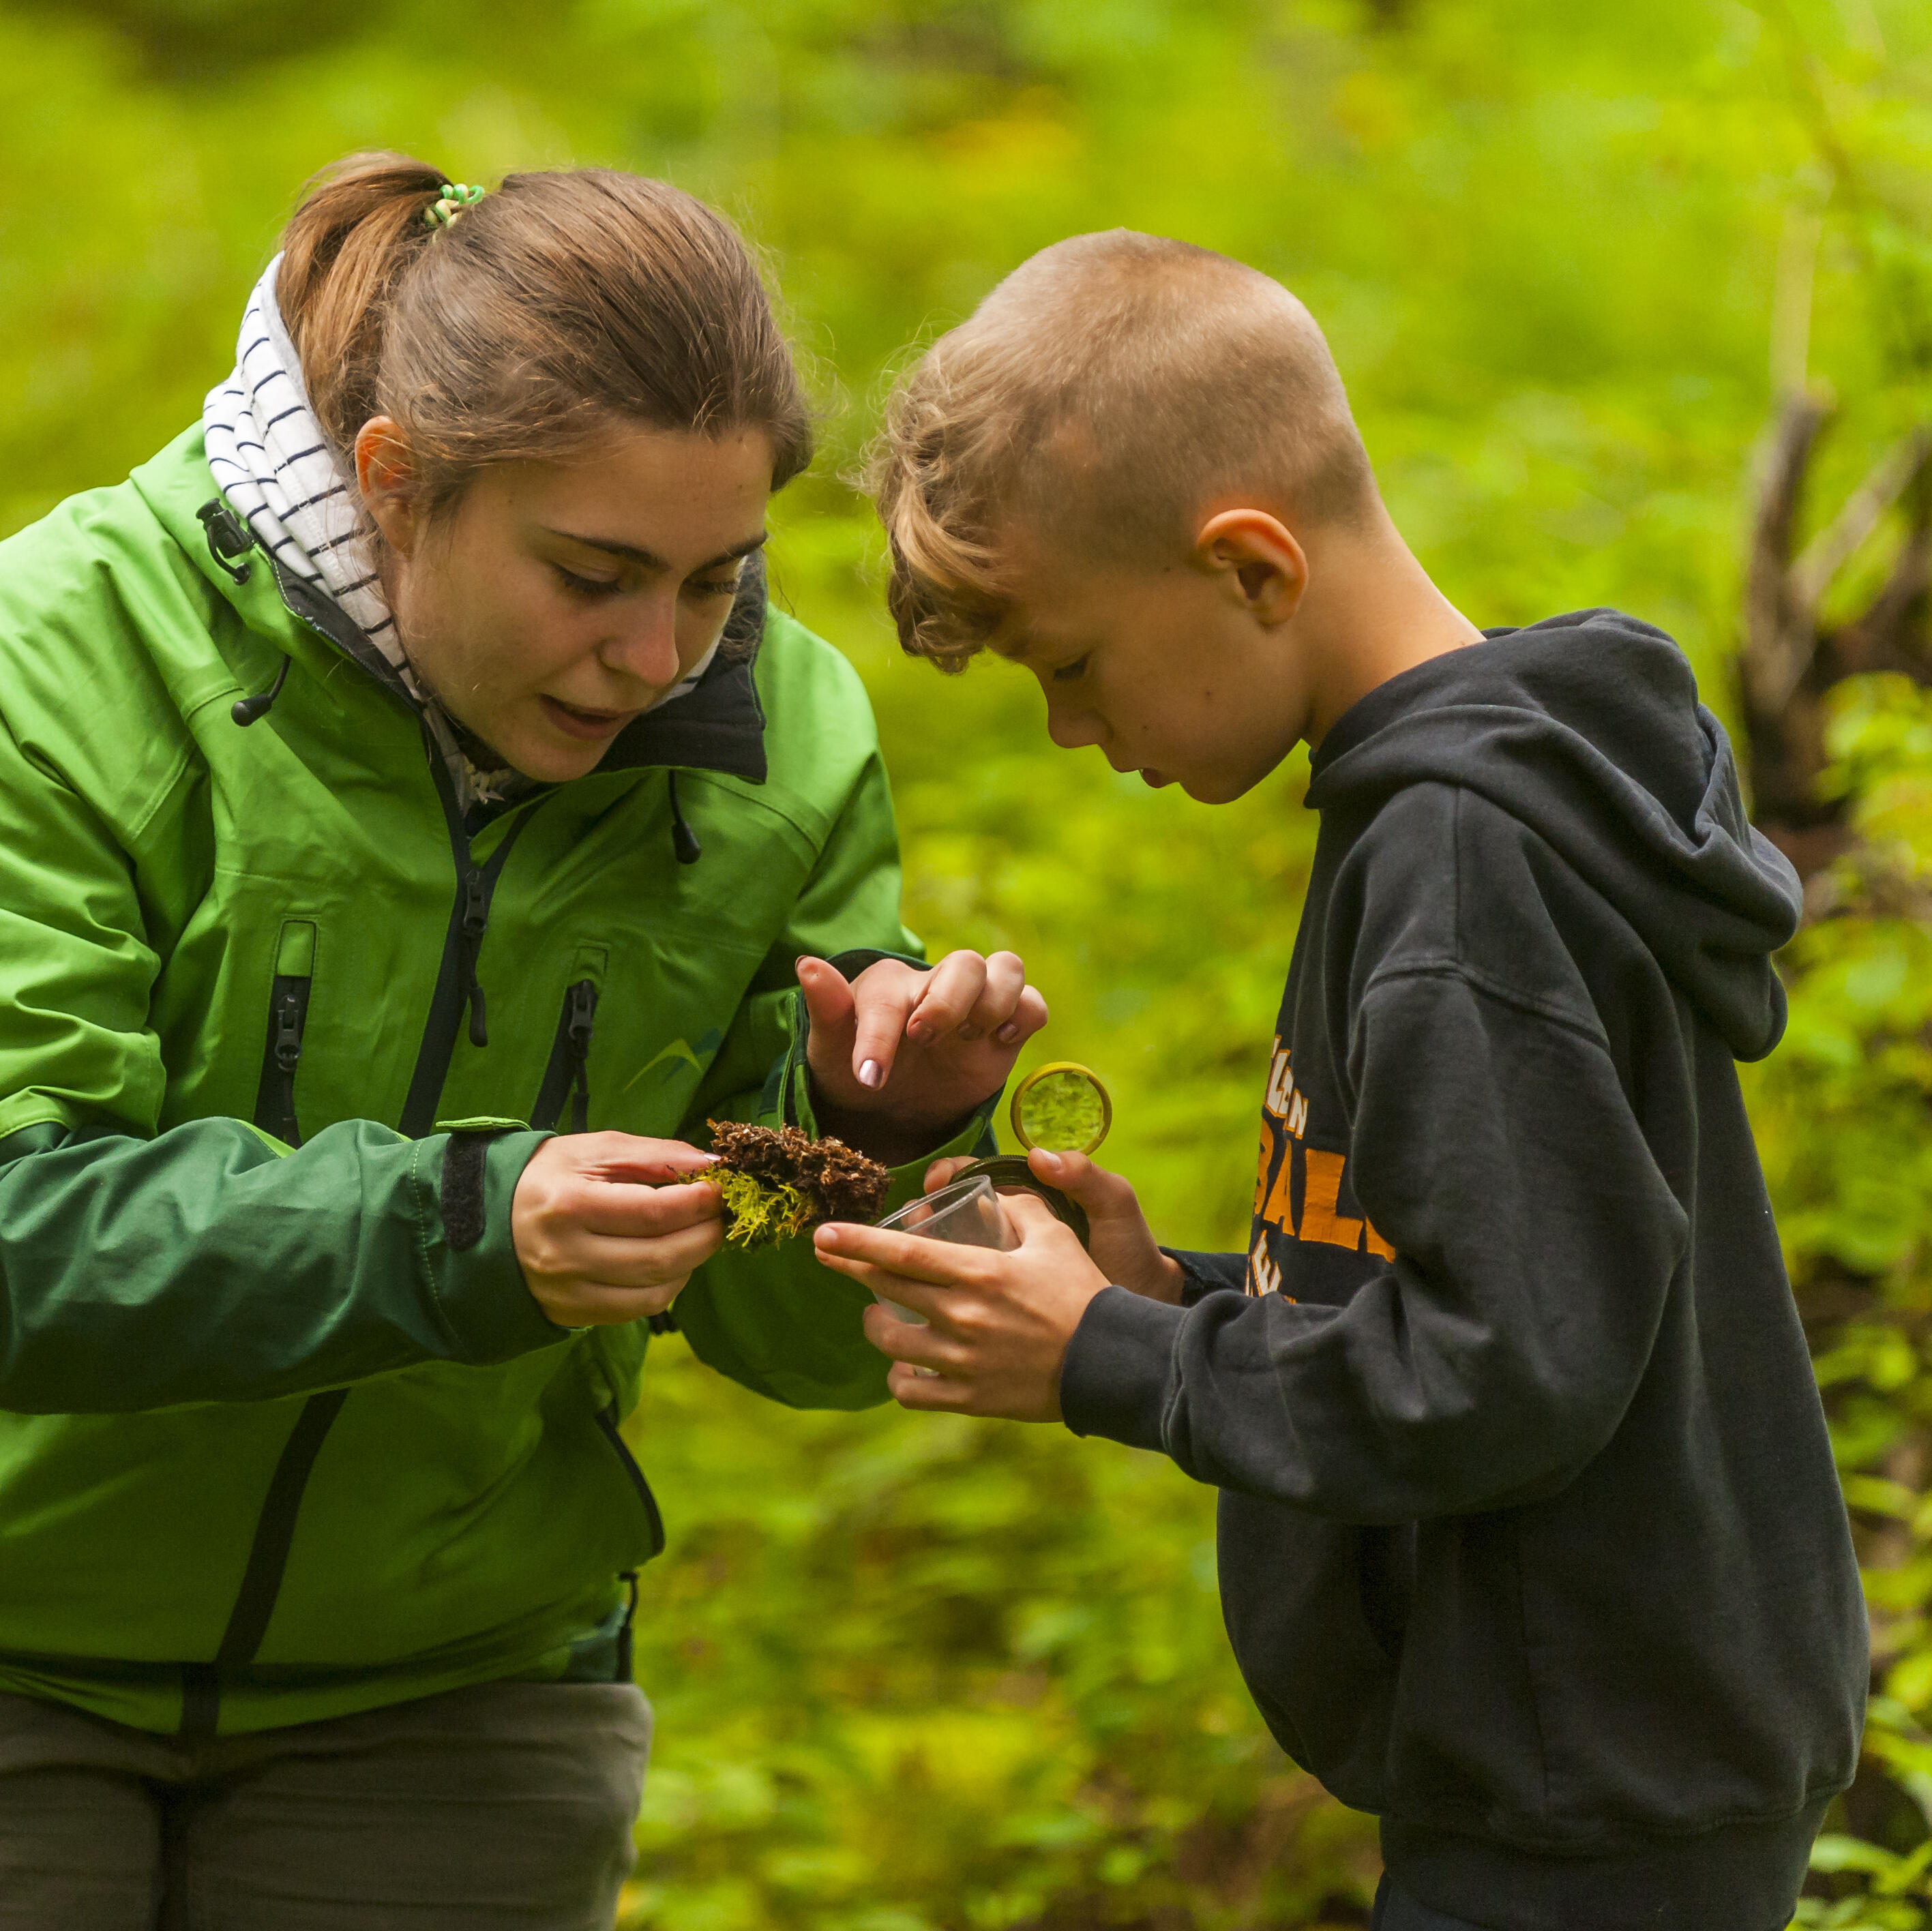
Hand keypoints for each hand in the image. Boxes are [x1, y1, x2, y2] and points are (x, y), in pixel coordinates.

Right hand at [511, 1133, 722, 1327]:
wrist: (491, 1219)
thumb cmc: (550, 1176)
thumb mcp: (595, 1150)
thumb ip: (655, 1155)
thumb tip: (712, 1164)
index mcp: (568, 1206)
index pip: (651, 1213)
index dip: (697, 1203)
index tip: (719, 1189)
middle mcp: (566, 1256)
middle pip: (658, 1257)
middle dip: (704, 1236)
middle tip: (719, 1215)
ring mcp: (568, 1292)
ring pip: (654, 1291)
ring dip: (691, 1263)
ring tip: (698, 1235)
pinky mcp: (572, 1314)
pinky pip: (638, 1309)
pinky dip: (668, 1286)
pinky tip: (672, 1261)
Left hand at [799, 951, 1047, 1161]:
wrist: (889, 1105)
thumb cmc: (854, 1068)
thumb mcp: (828, 1048)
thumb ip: (824, 1008)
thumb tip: (806, 963)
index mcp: (889, 985)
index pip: (891, 997)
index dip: (880, 1036)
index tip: (868, 1078)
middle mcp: (936, 983)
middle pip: (965, 964)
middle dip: (948, 1003)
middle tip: (923, 1040)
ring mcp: (976, 1003)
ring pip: (1006, 968)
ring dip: (993, 1002)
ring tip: (968, 1039)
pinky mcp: (1005, 1029)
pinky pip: (1033, 1003)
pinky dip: (1026, 1014)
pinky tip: (1002, 1041)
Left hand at [812, 1193, 1109, 1418]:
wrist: (1109, 1361)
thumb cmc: (1083, 1293)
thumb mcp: (1055, 1237)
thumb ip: (1019, 1208)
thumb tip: (992, 1192)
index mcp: (978, 1273)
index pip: (902, 1252)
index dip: (856, 1242)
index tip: (823, 1234)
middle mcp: (962, 1316)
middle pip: (886, 1290)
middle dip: (849, 1269)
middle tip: (828, 1255)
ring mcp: (962, 1361)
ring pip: (891, 1344)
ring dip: (876, 1326)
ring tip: (877, 1316)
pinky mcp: (970, 1398)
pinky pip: (912, 1393)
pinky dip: (900, 1379)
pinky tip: (902, 1368)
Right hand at [923, 1148, 1184, 1304]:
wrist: (1138, 1313)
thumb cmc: (1128, 1252)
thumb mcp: (1113, 1206)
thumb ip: (1084, 1176)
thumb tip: (1039, 1156)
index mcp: (1028, 1203)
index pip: (974, 1178)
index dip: (948, 1175)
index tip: (936, 1183)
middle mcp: (1007, 1234)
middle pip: (948, 1216)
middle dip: (921, 1214)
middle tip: (915, 1220)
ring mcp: (999, 1272)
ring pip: (944, 1257)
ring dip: (919, 1252)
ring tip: (910, 1255)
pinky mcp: (997, 1308)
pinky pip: (958, 1295)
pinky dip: (934, 1295)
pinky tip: (920, 1300)